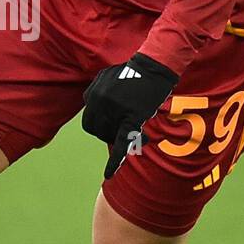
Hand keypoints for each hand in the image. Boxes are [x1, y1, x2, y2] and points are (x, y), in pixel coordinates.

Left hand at [81, 51, 178, 179]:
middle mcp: (100, 103)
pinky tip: (108, 174)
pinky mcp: (132, 118)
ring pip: (110, 136)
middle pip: (97, 131)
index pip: (89, 121)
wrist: (154, 68)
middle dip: (108, 133)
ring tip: (137, 130)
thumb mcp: (106, 77)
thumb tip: (92, 105)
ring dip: (119, 137)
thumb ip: (96, 92)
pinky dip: (114, 161)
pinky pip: (121, 143)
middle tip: (123, 129)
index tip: (111, 126)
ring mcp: (115, 110)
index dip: (99, 127)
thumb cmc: (132, 72)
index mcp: (93, 94)